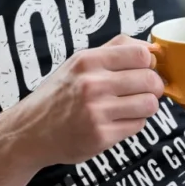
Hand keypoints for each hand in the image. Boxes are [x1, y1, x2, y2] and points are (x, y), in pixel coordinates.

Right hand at [10, 34, 163, 165]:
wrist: (31, 131)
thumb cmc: (60, 95)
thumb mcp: (78, 63)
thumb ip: (113, 51)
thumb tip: (152, 49)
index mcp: (88, 61)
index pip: (141, 54)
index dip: (150, 63)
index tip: (146, 69)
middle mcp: (92, 84)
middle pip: (150, 80)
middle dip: (153, 86)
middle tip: (144, 91)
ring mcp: (97, 112)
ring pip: (149, 104)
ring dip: (145, 106)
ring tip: (130, 107)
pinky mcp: (101, 136)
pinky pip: (138, 126)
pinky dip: (133, 123)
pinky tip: (117, 121)